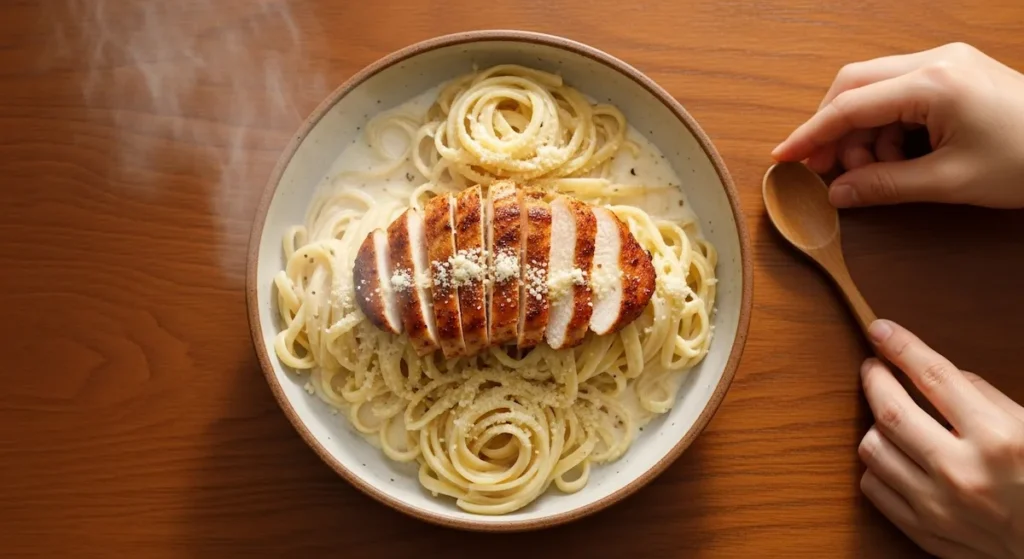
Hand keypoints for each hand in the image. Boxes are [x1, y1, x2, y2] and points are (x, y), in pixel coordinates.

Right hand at [772, 43, 1023, 208]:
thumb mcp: (949, 182)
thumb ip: (885, 185)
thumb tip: (838, 193)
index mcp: (933, 82)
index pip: (850, 105)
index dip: (811, 134)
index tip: (783, 157)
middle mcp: (936, 60)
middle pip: (855, 85)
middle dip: (834, 129)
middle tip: (827, 170)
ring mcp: (947, 62)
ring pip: (875, 88)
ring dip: (863, 131)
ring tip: (877, 171)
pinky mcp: (956, 72)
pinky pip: (900, 92)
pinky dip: (887, 125)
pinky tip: (899, 156)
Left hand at [859, 319, 1023, 557]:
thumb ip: (987, 398)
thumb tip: (939, 374)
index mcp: (998, 438)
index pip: (933, 376)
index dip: (900, 346)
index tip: (880, 330)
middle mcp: (962, 471)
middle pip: (890, 410)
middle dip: (874, 378)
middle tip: (873, 366)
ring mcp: (939, 506)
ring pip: (873, 449)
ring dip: (873, 424)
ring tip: (886, 414)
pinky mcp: (925, 532)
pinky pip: (874, 487)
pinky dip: (877, 465)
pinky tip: (892, 455)